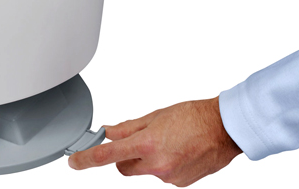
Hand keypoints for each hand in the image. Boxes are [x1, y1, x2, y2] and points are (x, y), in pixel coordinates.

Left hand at [69, 98, 241, 186]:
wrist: (224, 129)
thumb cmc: (192, 117)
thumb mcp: (155, 116)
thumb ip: (128, 128)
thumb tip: (108, 132)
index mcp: (148, 144)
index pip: (107, 155)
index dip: (86, 159)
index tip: (74, 162)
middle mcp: (157, 165)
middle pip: (123, 167)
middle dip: (123, 157)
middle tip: (137, 142)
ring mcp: (169, 177)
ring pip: (144, 171)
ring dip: (147, 160)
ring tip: (167, 142)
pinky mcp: (181, 184)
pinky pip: (161, 175)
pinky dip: (163, 165)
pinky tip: (177, 151)